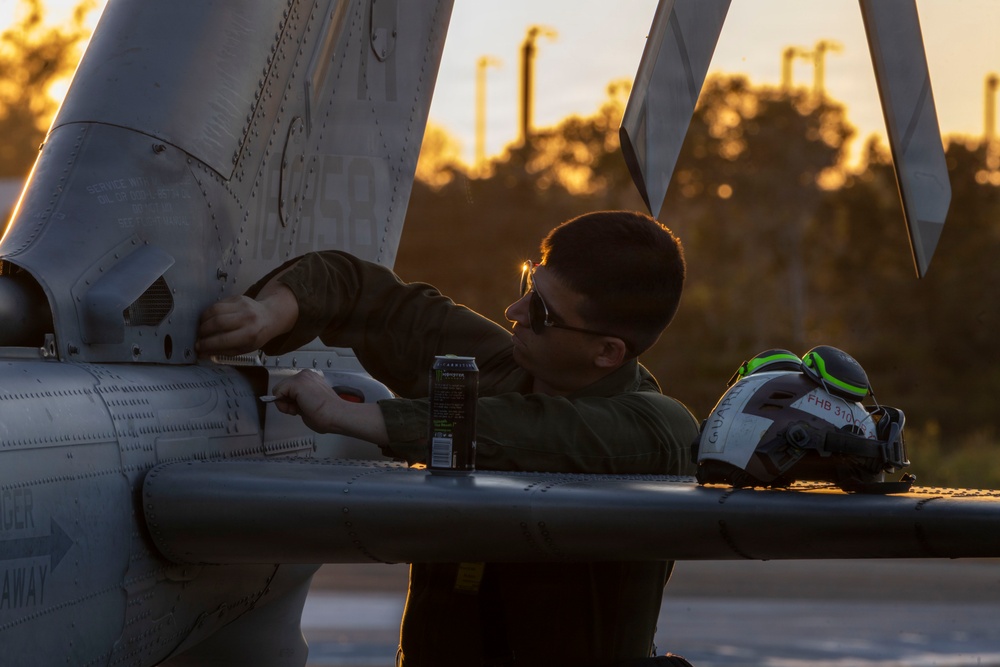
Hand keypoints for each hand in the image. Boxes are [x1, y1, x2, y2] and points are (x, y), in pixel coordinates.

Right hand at [196, 282, 297, 356]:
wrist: (270, 316)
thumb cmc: (256, 335)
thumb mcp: (244, 348)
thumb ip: (223, 351)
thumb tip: (202, 353)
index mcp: (250, 334)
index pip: (223, 339)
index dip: (207, 344)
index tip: (198, 346)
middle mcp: (247, 318)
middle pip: (217, 323)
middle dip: (203, 331)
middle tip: (198, 336)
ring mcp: (242, 306)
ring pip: (215, 310)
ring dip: (203, 320)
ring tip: (201, 327)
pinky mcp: (237, 297)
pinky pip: (217, 304)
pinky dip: (209, 312)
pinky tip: (208, 319)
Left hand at [271, 370, 388, 444]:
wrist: (335, 415)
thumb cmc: (328, 415)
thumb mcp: (309, 404)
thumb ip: (300, 400)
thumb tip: (290, 404)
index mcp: (311, 379)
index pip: (291, 388)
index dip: (292, 401)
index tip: (301, 409)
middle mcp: (306, 374)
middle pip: (284, 388)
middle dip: (287, 401)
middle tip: (300, 410)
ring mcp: (301, 377)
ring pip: (279, 389)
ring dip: (285, 403)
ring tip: (299, 410)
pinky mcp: (296, 382)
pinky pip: (277, 392)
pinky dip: (282, 404)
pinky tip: (295, 409)